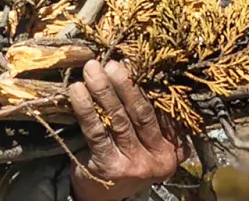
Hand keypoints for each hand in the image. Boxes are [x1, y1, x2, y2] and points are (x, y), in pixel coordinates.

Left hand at [68, 60, 183, 200]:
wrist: (102, 197)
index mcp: (170, 148)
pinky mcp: (110, 168)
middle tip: (110, 63)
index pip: (158, 111)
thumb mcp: (142, 141)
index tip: (129, 61)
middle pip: (140, 114)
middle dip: (124, 85)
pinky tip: (78, 92)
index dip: (142, 85)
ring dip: (103, 92)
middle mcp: (157, 158)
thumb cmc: (122, 159)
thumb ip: (141, 114)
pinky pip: (96, 132)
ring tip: (92, 71)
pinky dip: (86, 109)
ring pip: (118, 120)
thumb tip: (127, 66)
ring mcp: (134, 165)